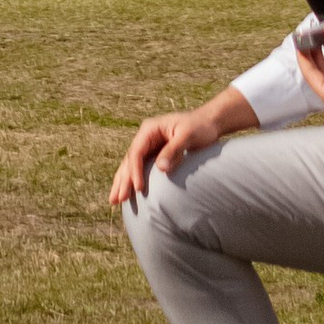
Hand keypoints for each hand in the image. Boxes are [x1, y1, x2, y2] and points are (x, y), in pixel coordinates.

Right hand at [110, 90, 251, 207]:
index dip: (135, 171)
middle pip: (129, 160)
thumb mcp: (188, 136)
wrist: (210, 123)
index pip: (136, 152)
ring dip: (122, 182)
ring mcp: (149, 145)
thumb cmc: (200, 127)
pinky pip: (140, 168)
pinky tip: (128, 192)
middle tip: (116, 200)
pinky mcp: (155, 154)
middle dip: (123, 180)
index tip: (138, 189)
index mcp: (150, 129)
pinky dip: (132, 180)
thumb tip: (160, 168)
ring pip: (130, 165)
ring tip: (114, 200)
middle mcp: (145, 137)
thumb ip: (173, 150)